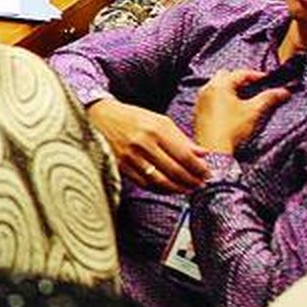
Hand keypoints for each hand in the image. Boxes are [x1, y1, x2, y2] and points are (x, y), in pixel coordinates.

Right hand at [88, 98, 209, 192]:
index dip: (199, 168)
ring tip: (188, 189)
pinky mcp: (121, 167)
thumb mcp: (158, 120)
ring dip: (178, 188)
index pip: (184, 155)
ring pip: (160, 181)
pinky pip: (145, 184)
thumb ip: (181, 138)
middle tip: (201, 184)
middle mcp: (143, 144)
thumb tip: (203, 153)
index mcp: (155, 129)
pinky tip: (169, 188)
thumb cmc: (131, 117)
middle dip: (191, 180)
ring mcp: (130, 157)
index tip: (207, 173)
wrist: (99, 117)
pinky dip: (160, 189)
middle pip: (174, 171)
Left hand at [193, 69, 288, 153]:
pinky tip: (232, 108)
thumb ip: (269, 98)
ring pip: (217, 86)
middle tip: (255, 88)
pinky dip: (222, 98)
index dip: (256, 75)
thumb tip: (283, 91)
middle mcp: (206, 89)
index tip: (268, 80)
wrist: (213, 149)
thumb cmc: (232, 128)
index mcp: (219, 85)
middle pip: (225, 76)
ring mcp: (201, 100)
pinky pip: (211, 97)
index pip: (240, 73)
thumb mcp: (254, 111)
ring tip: (245, 98)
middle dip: (241, 79)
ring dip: (231, 89)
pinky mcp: (199, 111)